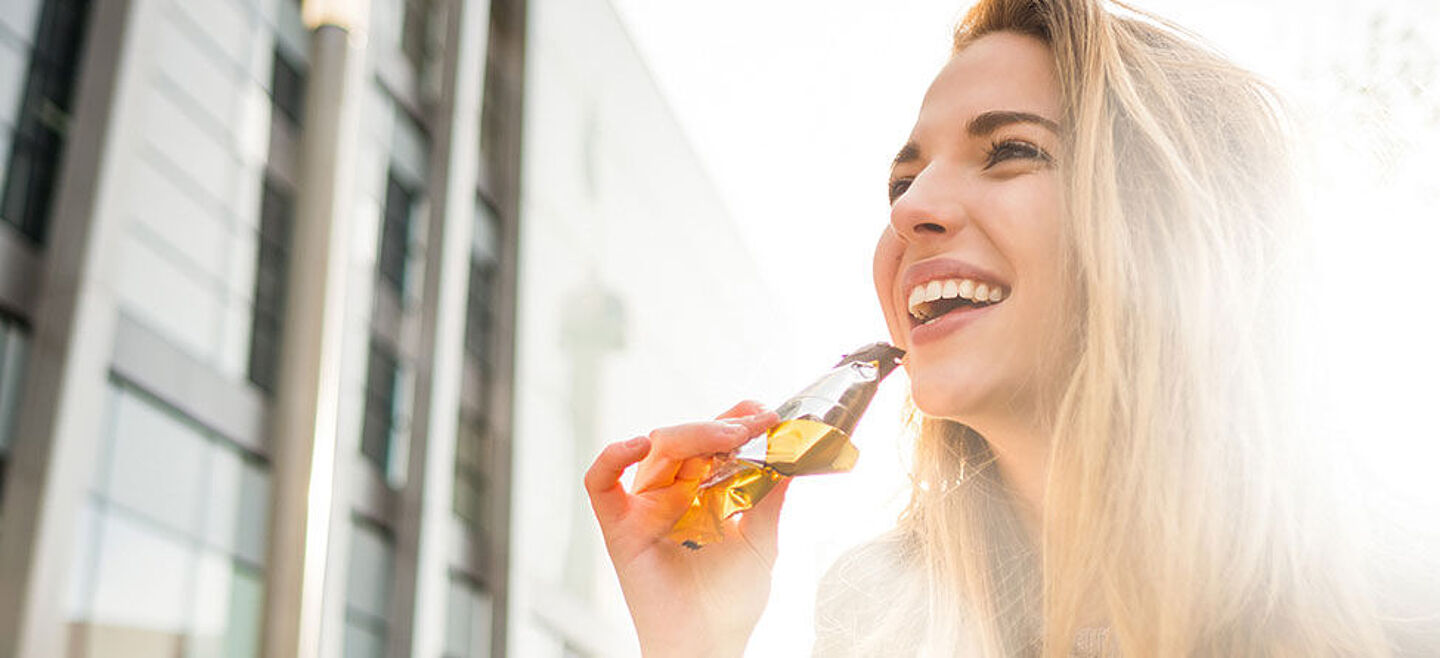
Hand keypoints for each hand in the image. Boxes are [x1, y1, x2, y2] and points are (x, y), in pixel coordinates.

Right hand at [585, 400, 785, 657]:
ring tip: (730, 437)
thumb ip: (771, 497)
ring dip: (693, 435)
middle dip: (721, 427)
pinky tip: (640, 444)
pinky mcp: (619, 527)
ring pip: (656, 452)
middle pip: (686, 440)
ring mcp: (643, 507)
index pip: (711, 441)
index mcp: (701, 493)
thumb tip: (790, 453)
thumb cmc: (729, 601)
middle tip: (755, 425)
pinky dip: (613, 458)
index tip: (766, 416)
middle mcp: (670, 493)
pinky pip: (600, 483)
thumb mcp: (761, 540)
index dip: (735, 423)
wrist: (708, 644)